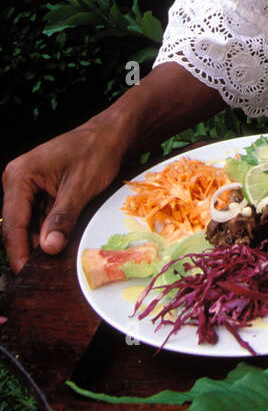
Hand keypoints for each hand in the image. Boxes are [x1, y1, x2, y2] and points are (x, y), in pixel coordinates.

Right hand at [2, 122, 125, 272]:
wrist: (111, 135)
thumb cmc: (96, 152)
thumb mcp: (80, 188)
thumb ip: (62, 218)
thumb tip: (49, 247)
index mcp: (20, 175)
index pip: (13, 222)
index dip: (19, 252)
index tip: (26, 274)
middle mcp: (17, 181)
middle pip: (18, 226)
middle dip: (31, 249)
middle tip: (45, 273)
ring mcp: (27, 187)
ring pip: (29, 225)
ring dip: (42, 241)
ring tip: (56, 262)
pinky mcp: (39, 192)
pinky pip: (40, 219)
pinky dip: (50, 231)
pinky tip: (61, 243)